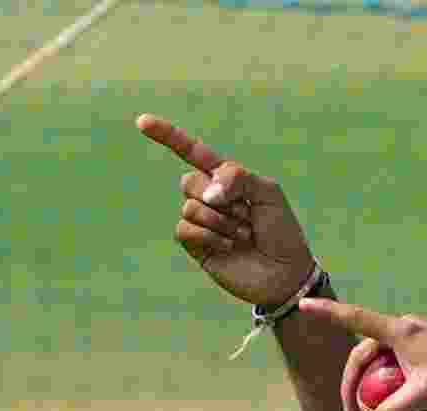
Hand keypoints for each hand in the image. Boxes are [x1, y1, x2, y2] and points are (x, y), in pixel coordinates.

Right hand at [136, 113, 316, 306]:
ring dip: (222, 222)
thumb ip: (237, 178)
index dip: (168, 136)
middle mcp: (210, 197)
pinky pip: (184, 229)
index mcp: (228, 179)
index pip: (192, 152)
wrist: (285, 273)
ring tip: (244, 235)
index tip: (141, 121)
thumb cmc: (281, 231)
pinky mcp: (195, 244)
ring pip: (190, 206)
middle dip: (222, 198)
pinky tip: (229, 247)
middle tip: (248, 215)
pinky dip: (210, 237)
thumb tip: (206, 194)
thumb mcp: (268, 193)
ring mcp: (201, 221)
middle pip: (190, 181)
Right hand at [296, 298, 426, 410]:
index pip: (355, 319)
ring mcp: (413, 347)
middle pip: (364, 359)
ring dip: (390, 402)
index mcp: (400, 331)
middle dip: (356, 389)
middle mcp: (403, 333)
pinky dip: (409, 402)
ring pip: (384, 375)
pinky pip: (402, 382)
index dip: (327, 312)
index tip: (303, 303)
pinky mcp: (422, 360)